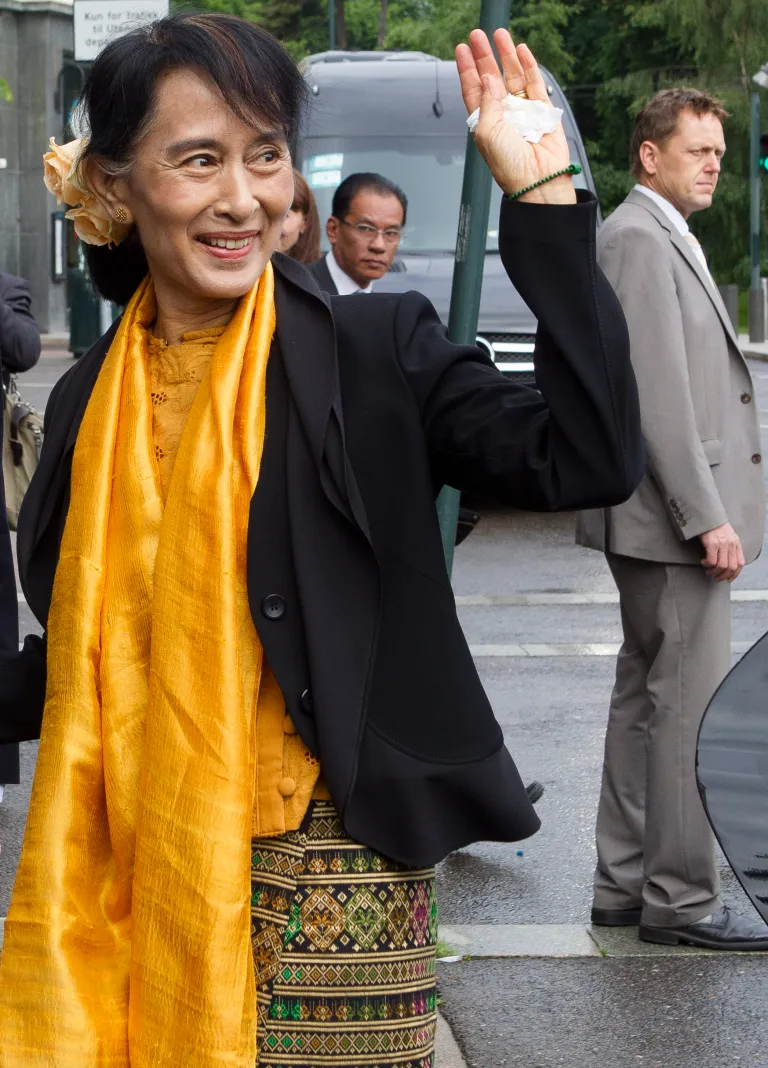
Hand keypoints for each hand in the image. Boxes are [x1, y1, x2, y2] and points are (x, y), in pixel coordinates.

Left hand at [455, 28, 575, 204]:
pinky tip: (520, 51)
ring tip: (499, 35)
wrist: (536, 179)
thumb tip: (488, 78)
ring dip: (505, 55)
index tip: (462, 49)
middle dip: (484, 56)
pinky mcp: (542, 110)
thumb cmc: (508, 165)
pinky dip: (528, 65)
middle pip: (491, 77)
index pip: (473, 90)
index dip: (467, 69)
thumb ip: (487, 103)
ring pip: (512, 76)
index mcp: (484, 122)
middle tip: (478, 35)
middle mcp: (502, 114)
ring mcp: (522, 110)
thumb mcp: (487, 133)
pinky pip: (534, 82)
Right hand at [700, 522, 744, 582]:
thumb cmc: (715, 526)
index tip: (728, 579)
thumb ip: (730, 548)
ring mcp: (722, 544)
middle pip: (731, 567)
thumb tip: (727, 563)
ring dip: (713, 571)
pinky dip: (707, 565)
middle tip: (716, 578)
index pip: (740, 563)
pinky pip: (711, 561)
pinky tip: (703, 562)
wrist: (707, 515)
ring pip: (722, 566)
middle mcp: (731, 544)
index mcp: (736, 543)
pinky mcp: (712, 544)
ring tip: (708, 570)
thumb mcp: (728, 536)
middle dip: (723, 576)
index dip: (735, 574)